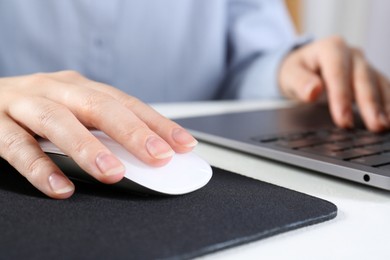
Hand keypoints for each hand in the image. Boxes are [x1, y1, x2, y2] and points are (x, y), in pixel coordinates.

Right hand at [0, 71, 196, 198]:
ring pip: (58, 122)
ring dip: (88, 148)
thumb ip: (102, 131)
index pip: (127, 103)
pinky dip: (40, 168)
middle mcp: (56, 90)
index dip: (157, 124)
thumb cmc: (37, 108)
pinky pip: (17, 146)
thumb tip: (143, 156)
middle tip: (157, 156)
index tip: (184, 144)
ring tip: (112, 172)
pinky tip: (60, 187)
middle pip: (99, 107)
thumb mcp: (74, 112)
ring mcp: (25, 104)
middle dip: (132, 132)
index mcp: (80, 88)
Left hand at [279, 36, 389, 131]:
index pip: (337, 73)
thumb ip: (299, 82)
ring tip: (386, 125)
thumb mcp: (290, 74)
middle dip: (369, 104)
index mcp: (331, 48)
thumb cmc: (296, 70)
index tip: (343, 120)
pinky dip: (388, 103)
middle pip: (363, 78)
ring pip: (377, 83)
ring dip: (384, 105)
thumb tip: (313, 91)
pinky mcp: (371, 77)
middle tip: (375, 125)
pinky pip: (383, 88)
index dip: (341, 97)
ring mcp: (364, 65)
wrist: (303, 65)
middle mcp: (351, 54)